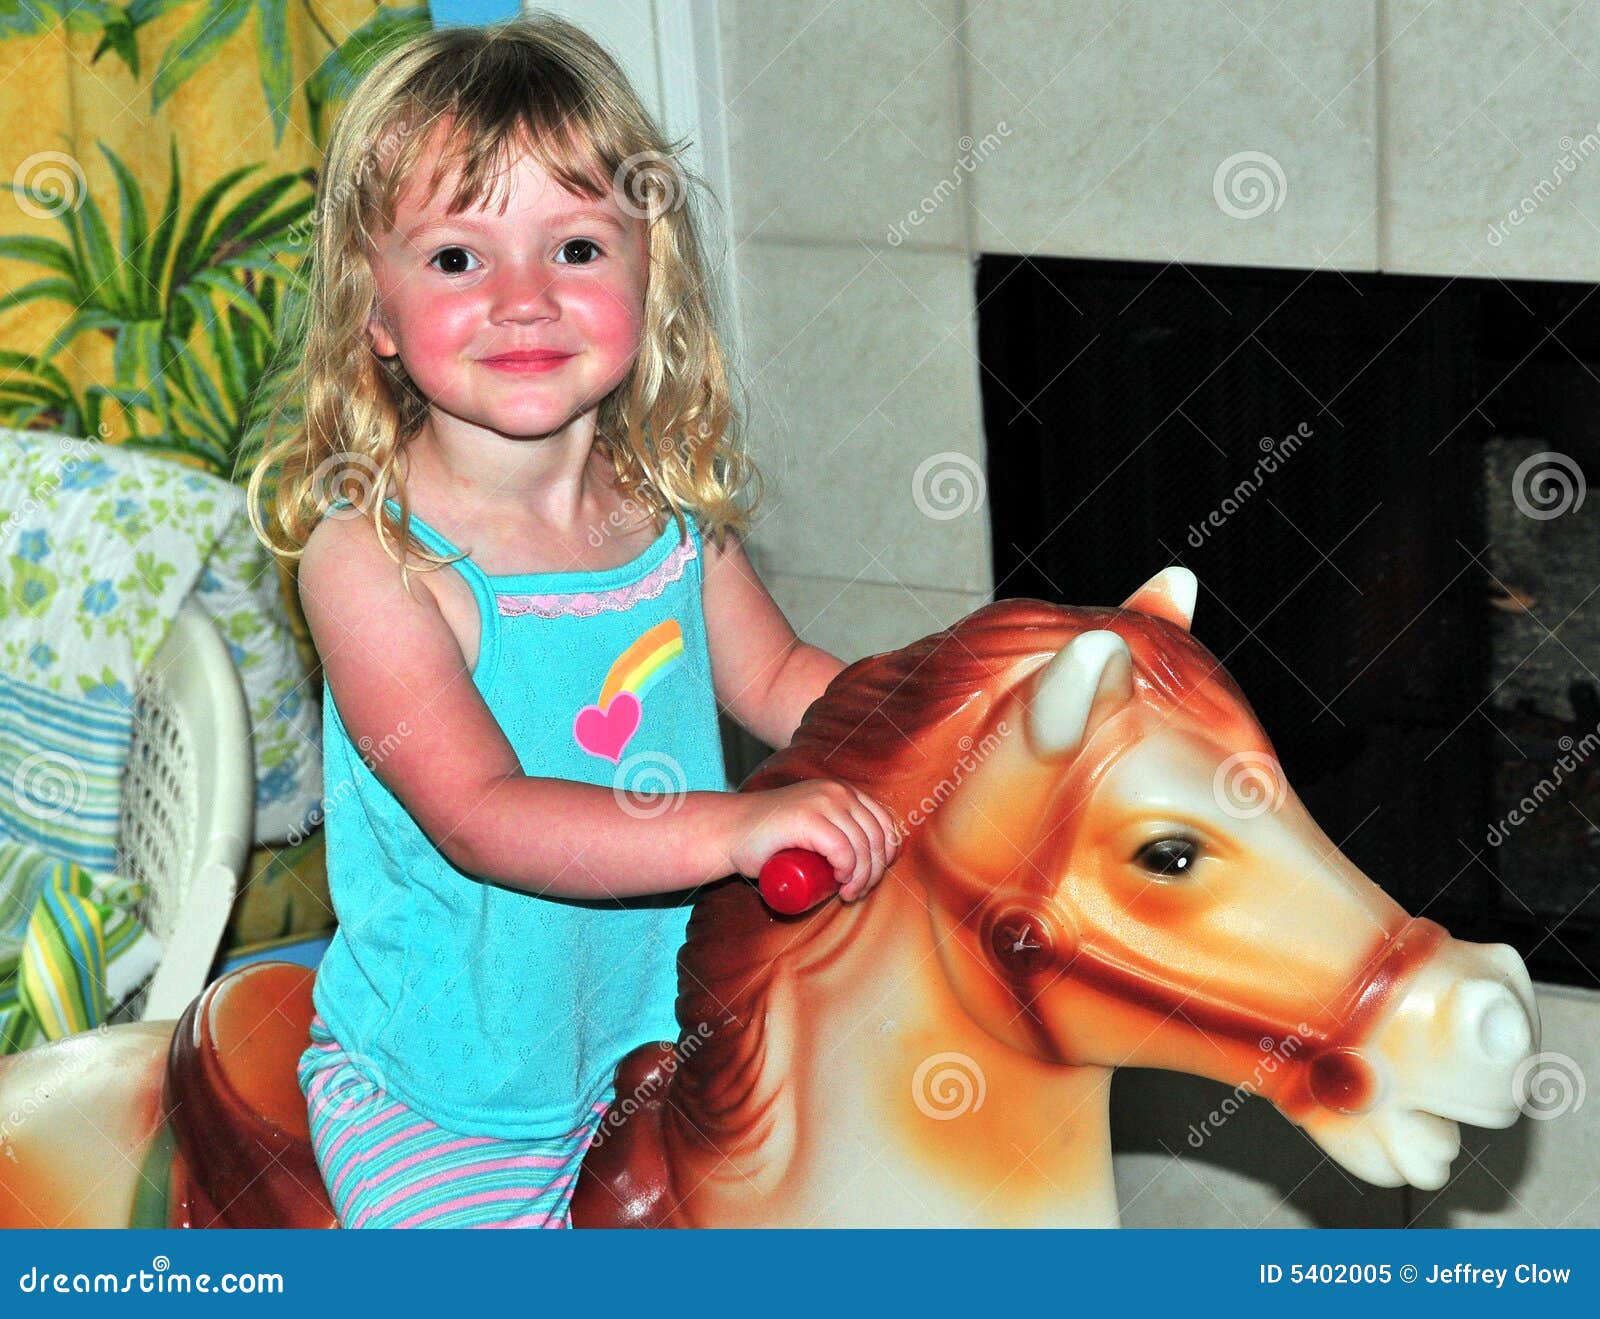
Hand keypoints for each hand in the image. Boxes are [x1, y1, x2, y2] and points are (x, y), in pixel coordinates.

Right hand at [725, 780, 900, 901]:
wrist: (730, 833)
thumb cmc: (770, 838)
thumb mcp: (812, 825)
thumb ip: (834, 828)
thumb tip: (870, 861)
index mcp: (843, 791)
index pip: (884, 822)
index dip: (888, 853)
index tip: (872, 877)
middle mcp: (837, 791)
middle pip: (876, 836)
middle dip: (875, 872)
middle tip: (856, 893)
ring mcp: (823, 802)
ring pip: (862, 846)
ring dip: (863, 878)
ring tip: (848, 894)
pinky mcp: (807, 817)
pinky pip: (843, 849)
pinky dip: (849, 870)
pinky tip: (842, 882)